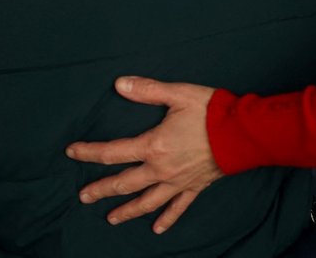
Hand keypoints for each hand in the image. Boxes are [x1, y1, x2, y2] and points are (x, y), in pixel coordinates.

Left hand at [65, 77, 220, 232]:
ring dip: (127, 211)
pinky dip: (166, 219)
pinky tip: (157, 229)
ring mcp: (178, 182)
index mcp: (153, 145)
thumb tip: (119, 84)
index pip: (112, 152)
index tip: (72, 152)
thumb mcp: (178, 94)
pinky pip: (177, 208)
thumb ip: (148, 90)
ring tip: (111, 219)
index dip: (89, 152)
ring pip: (147, 201)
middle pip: (124, 183)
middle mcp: (161, 169)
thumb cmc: (211, 111)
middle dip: (101, 190)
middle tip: (84, 196)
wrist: (243, 133)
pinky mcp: (194, 187)